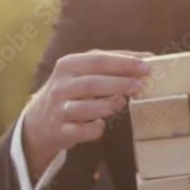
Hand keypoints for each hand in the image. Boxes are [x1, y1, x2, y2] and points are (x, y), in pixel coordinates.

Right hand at [22, 50, 150, 179]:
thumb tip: (148, 58)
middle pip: (91, 83)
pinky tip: (102, 123)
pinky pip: (81, 131)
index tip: (146, 66)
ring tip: (123, 103)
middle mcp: (61, 86)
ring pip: (84, 107)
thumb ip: (112, 64)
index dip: (123, 63)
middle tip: (141, 86)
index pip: (98, 60)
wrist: (41, 119)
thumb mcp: (84, 71)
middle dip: (119, 84)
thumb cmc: (72, 90)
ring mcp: (59, 109)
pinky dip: (95, 128)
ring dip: (107, 105)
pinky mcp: (60, 131)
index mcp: (68, 65)